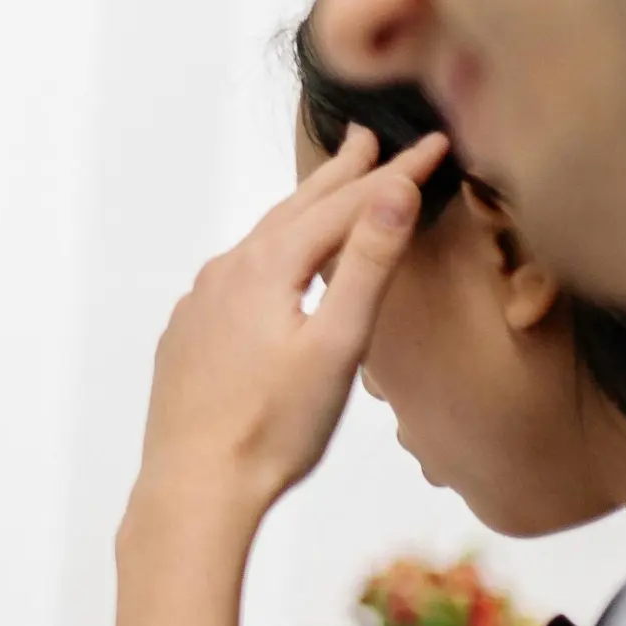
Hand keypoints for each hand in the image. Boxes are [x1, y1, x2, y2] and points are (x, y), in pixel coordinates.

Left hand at [135, 125, 445, 525]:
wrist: (195, 486)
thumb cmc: (274, 427)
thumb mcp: (338, 343)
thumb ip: (366, 264)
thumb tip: (392, 191)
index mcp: (265, 268)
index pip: (345, 206)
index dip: (396, 174)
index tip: (437, 143)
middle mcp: (224, 273)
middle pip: (294, 211)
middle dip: (338, 176)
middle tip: (367, 139)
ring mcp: (199, 304)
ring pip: (259, 242)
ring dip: (299, 213)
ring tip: (326, 194)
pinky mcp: (188, 335)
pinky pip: (233, 277)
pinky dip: (266, 255)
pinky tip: (269, 269)